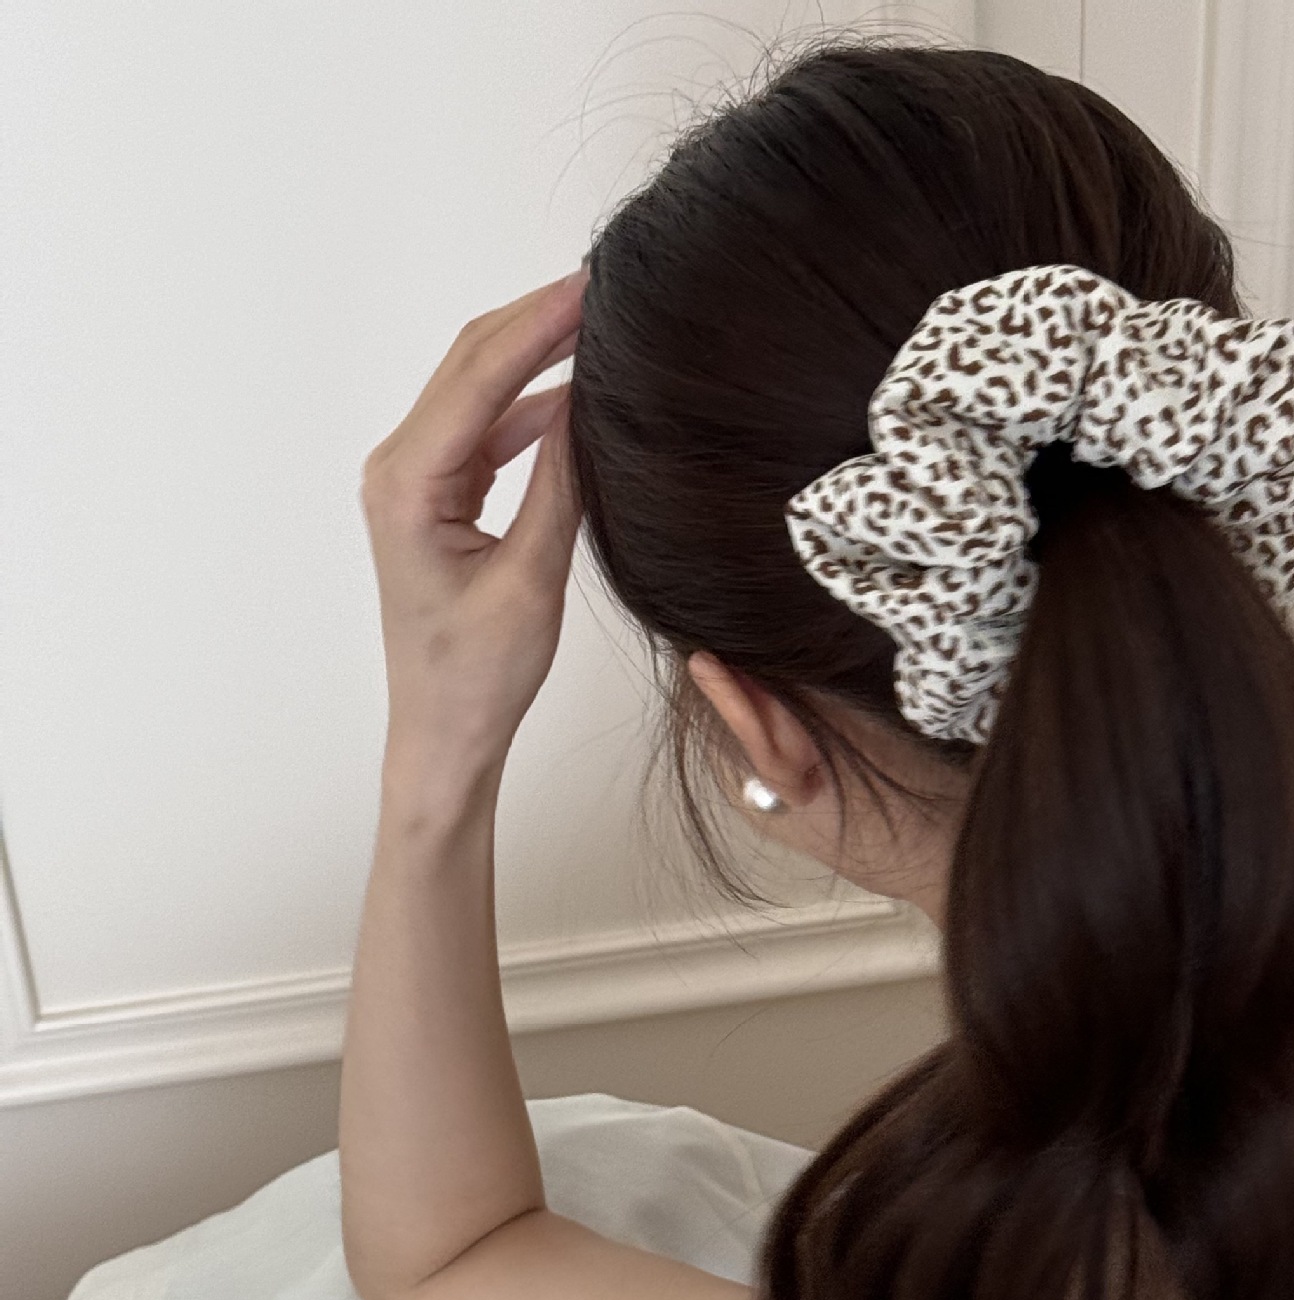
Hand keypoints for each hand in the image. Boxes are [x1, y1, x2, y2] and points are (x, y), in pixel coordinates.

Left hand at [359, 269, 585, 772]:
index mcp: (407, 483)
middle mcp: (398, 467)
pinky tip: (576, 391)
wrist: (445, 730)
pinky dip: (530, 402)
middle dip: (536, 319)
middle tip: (605, 286)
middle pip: (470, 363)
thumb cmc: (478, 675)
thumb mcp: (533, 577)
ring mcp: (414, 477)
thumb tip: (585, 400)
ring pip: (478, 387)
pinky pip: (486, 427)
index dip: (540, 324)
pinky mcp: (437, 493)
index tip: (594, 287)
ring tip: (598, 325)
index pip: (480, 375)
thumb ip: (560, 482)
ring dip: (534, 352)